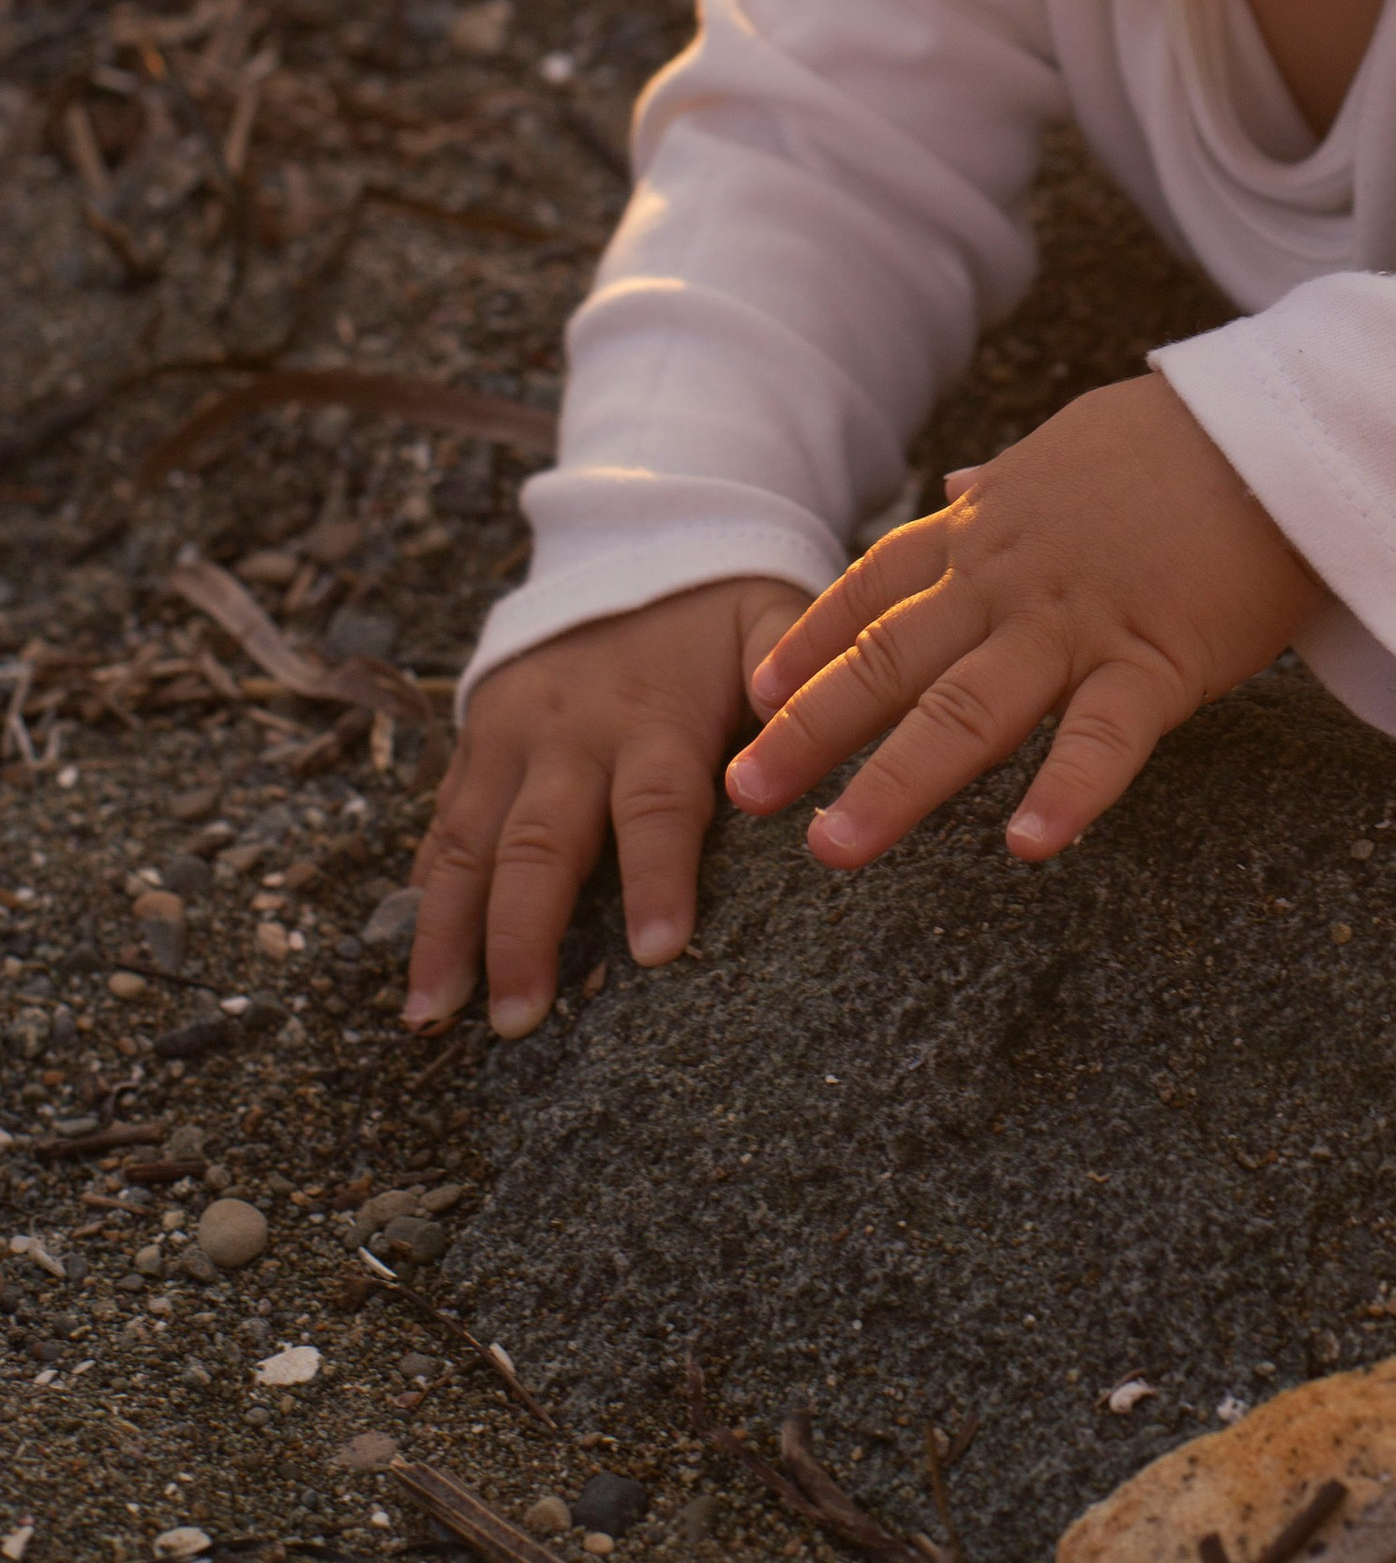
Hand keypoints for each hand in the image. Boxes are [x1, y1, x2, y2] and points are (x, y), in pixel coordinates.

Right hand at [404, 574, 802, 1036]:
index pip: (656, 807)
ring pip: (469, 843)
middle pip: (540, 843)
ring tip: (429, 1015)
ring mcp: (510, 739)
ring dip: (446, 931)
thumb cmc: (718, 608)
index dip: (657, 878)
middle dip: (523, 934)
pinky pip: (443, 821)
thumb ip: (790, 670)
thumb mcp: (769, 618)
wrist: (631, 543)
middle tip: (518, 1019)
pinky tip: (416, 958)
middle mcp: (571, 735)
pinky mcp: (476, 741)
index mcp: (654, 718)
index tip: (655, 953)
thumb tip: (812, 722)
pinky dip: (425, 889)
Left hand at [728, 373, 1314, 870]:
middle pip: (893, 659)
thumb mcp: (1070, 441)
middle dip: (812, 729)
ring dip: (896, 782)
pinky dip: (1065, 792)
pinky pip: (1104, 737)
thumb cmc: (1186, 437)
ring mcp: (1078, 620)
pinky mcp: (1158, 658)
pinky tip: (1026, 848)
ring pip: (967, 710)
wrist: (1288, 425)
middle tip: (742, 794)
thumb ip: (1005, 479)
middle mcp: (1012, 577)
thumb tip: (951, 479)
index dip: (813, 642)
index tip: (756, 693)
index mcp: (992, 523)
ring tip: (835, 847)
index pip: (879, 586)